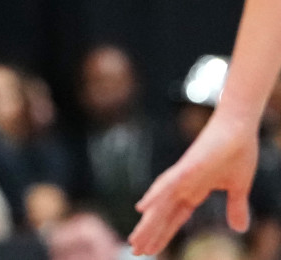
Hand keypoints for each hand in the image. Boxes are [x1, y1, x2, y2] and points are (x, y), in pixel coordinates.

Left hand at [128, 119, 257, 255]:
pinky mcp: (188, 166)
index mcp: (194, 192)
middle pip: (163, 215)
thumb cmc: (237, 152)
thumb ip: (235, 207)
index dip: (163, 234)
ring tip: (135, 239)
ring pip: (161, 203)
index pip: (174, 218)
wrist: (239, 127)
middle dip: (150, 233)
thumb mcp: (239, 188)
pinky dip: (156, 195)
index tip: (151, 250)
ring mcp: (183, 176)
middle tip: (135, 250)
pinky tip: (143, 207)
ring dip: (148, 222)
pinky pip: (169, 183)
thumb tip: (239, 228)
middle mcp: (183, 186)